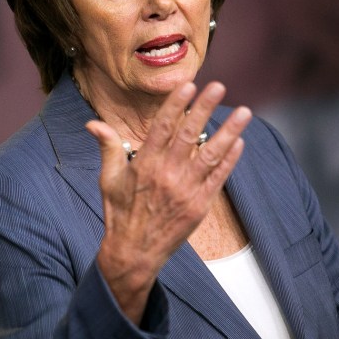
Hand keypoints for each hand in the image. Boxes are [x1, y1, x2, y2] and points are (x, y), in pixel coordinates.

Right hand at [83, 81, 251, 324]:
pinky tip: (239, 142)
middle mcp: (166, 174)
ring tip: (244, 112)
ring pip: (211, 154)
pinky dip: (230, 160)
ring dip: (229, 132)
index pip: (162, 127)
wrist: (133, 253)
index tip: (188, 85)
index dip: (176, 105)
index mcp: (144, 165)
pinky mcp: (199, 206)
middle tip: (219, 86)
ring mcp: (186, 191)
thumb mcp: (108, 179)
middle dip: (205, 108)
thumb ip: (108, 147)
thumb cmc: (119, 213)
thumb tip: (93, 123)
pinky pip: (218, 178)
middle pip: (189, 134)